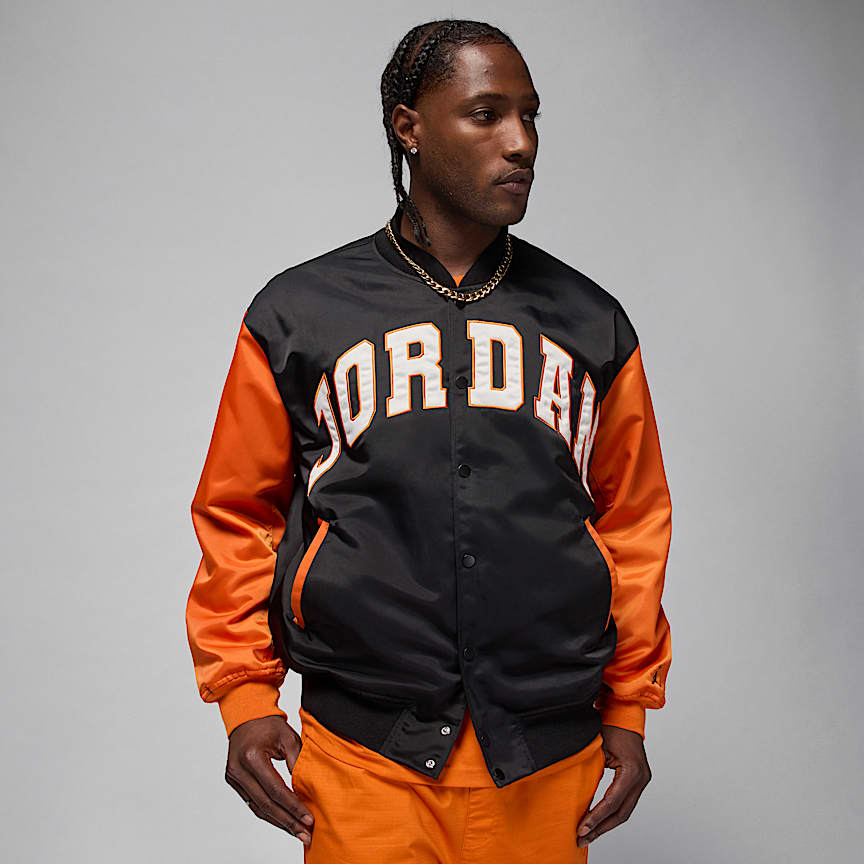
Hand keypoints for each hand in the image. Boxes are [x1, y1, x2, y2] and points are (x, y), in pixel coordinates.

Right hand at [224, 715, 314, 848]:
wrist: (247, 716)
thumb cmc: (269, 725)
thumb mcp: (288, 738)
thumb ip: (297, 761)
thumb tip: (307, 788)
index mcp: (252, 757)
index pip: (276, 789)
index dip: (293, 806)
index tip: (308, 819)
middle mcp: (238, 769)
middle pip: (266, 804)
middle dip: (287, 821)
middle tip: (305, 835)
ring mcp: (233, 777)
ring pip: (258, 808)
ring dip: (279, 822)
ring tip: (297, 833)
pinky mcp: (233, 782)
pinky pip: (252, 803)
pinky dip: (268, 813)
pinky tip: (283, 821)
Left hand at [575, 724, 651, 847]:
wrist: (624, 712)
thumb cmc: (611, 724)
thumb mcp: (597, 746)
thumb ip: (590, 769)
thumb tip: (574, 793)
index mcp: (632, 771)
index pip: (612, 802)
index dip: (596, 818)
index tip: (581, 829)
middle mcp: (641, 778)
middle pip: (621, 813)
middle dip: (600, 828)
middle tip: (582, 838)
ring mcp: (642, 780)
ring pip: (625, 812)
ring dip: (606, 825)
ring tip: (588, 835)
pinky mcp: (638, 780)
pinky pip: (625, 803)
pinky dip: (611, 814)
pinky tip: (598, 821)